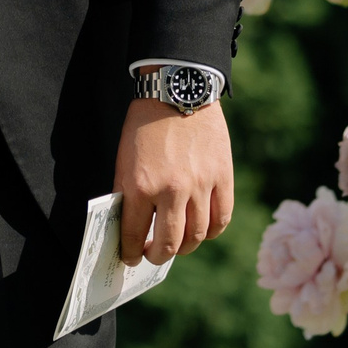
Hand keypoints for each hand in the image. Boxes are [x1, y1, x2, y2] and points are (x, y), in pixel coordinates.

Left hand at [114, 95, 234, 266]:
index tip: (132, 257)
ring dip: (185, 247)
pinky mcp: (222, 178)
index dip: (131, 251)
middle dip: (157, 256)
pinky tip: (203, 230)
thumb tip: (132, 224)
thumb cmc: (145, 124)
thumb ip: (128, 191)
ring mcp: (199, 186)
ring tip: (177, 245)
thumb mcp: (125, 157)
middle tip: (153, 255)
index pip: (133, 234)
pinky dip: (212, 231)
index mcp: (139, 185)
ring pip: (197, 237)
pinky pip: (221, 219)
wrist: (178, 90)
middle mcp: (170, 191)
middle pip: (168, 244)